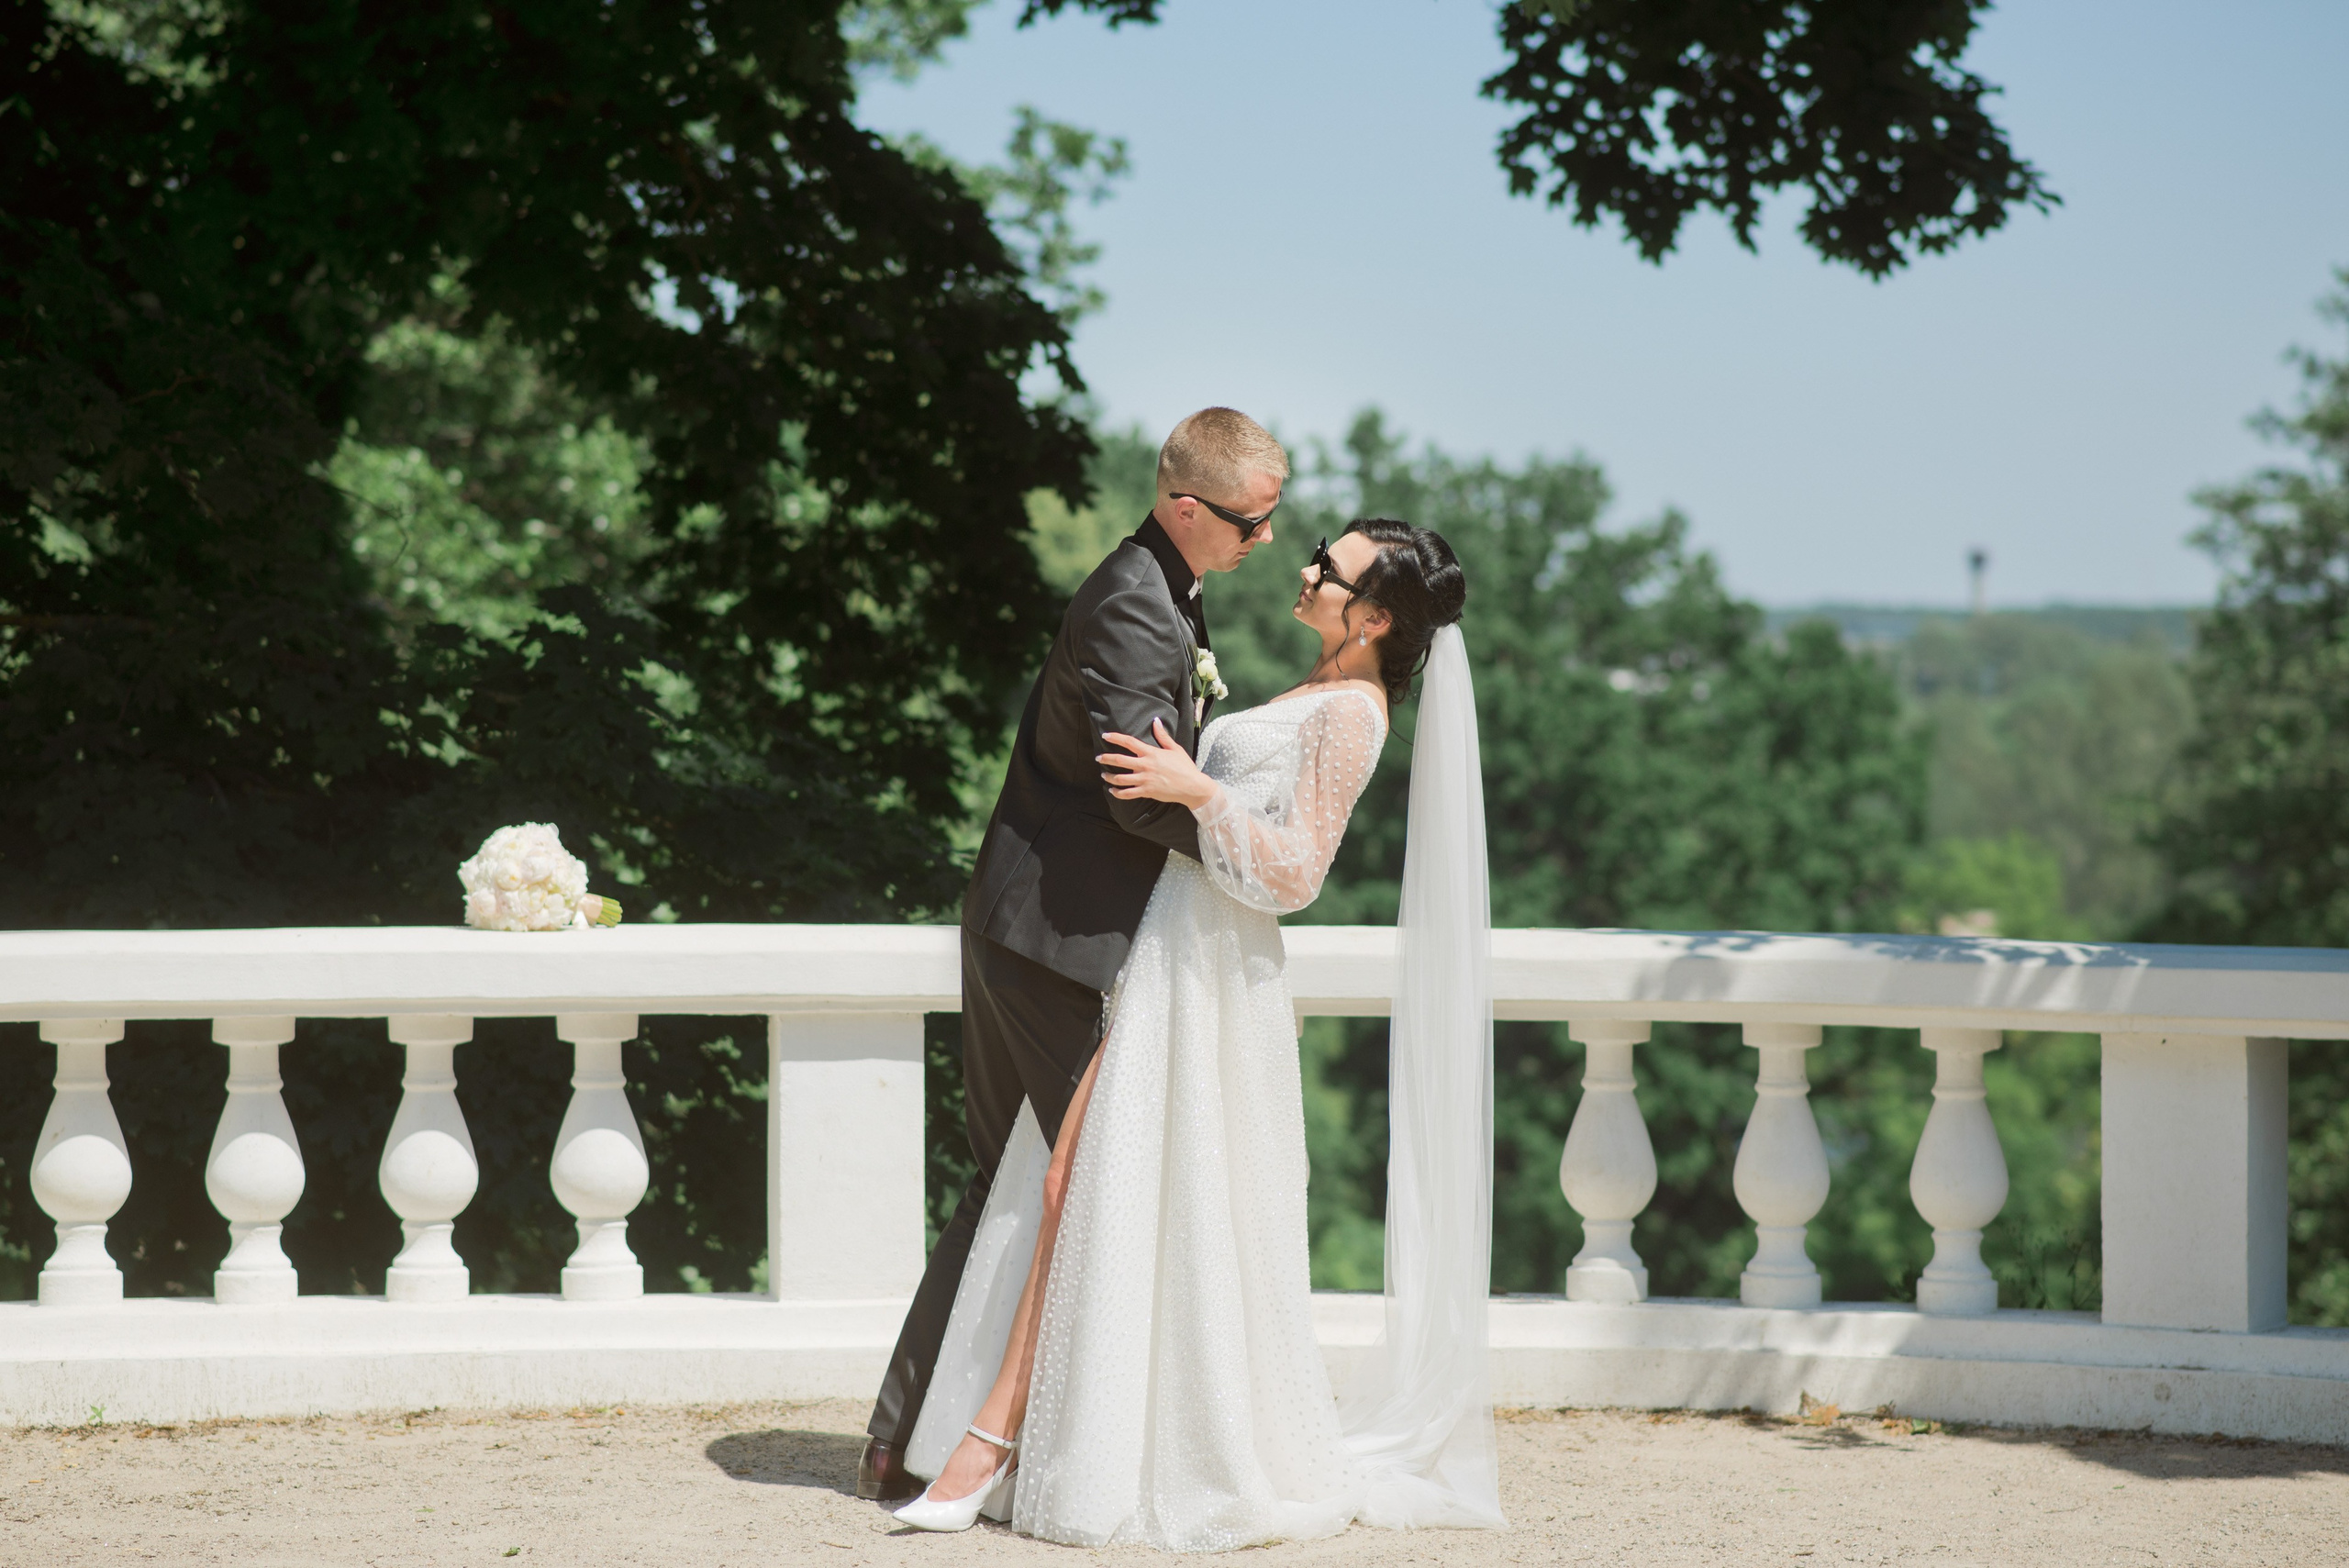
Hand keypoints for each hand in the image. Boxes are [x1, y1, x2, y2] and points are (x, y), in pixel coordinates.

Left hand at [1099, 718, 1216, 809]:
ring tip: (1104, 775)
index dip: (1116, 738)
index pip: (1129, 742)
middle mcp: (1145, 765)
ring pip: (1120, 779)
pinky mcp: (1146, 792)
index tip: (1106, 736)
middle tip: (1098, 758)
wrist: (1192, 786)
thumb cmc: (1185, 767)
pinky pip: (1128, 793)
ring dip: (1109, 777)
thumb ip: (1163, 736)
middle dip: (1106, 758)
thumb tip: (1156, 721)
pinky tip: (1113, 791)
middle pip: (1119, 760)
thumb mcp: (1175, 749)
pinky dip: (1118, 793)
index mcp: (1151, 753)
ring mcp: (1145, 779)